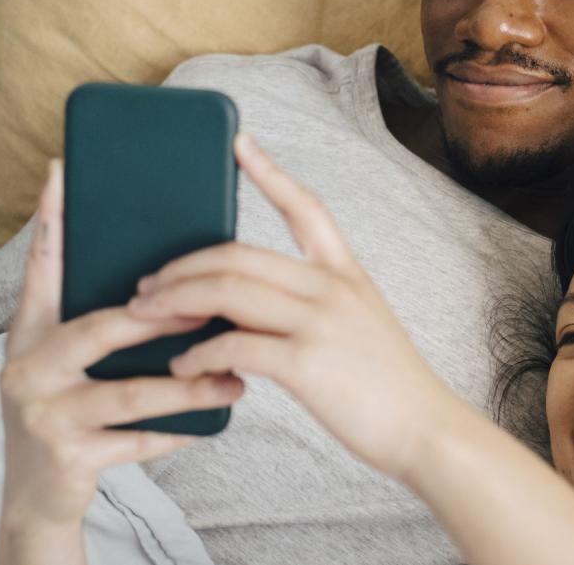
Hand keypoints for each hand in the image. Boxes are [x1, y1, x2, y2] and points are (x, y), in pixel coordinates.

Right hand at [0, 160, 243, 555]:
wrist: (39, 490)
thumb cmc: (70, 407)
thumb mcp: (70, 358)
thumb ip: (100, 316)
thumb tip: (160, 267)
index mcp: (33, 334)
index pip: (43, 269)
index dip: (53, 223)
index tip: (66, 174)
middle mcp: (28, 368)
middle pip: (100, 329)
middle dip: (163, 318)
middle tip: (214, 309)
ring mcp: (45, 414)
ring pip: (130, 392)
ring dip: (191, 386)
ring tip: (236, 380)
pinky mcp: (68, 458)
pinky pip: (139, 440)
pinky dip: (180, 430)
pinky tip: (213, 421)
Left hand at [129, 134, 458, 479]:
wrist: (425, 429)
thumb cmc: (389, 383)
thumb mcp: (361, 323)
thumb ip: (314, 304)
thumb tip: (251, 305)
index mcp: (345, 273)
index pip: (305, 207)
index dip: (269, 172)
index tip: (239, 143)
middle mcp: (332, 287)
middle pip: (238, 255)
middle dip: (181, 267)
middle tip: (148, 285)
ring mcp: (320, 321)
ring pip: (227, 291)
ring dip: (175, 301)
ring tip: (148, 316)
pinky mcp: (306, 363)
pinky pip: (234, 345)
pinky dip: (197, 354)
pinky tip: (183, 365)